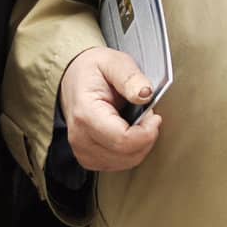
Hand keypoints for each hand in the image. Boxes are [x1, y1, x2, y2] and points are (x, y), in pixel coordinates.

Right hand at [59, 47, 161, 170]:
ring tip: (138, 121)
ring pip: (124, 163)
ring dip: (139, 145)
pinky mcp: (88, 157)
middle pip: (125, 155)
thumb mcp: (114, 62)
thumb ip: (130, 77)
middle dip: (146, 137)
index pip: (122, 140)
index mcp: (86, 113)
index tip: (154, 117)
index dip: (146, 133)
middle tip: (147, 115)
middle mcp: (80, 137)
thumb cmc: (93, 70)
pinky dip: (130, 152)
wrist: (72, 77)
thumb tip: (145, 94)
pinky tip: (130, 133)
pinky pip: (117, 164)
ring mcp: (82, 150)